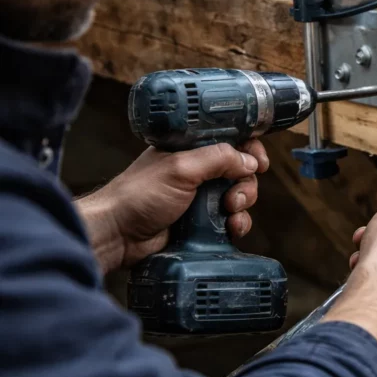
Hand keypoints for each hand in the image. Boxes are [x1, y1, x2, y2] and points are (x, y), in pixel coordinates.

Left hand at [76, 140, 269, 274]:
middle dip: (246, 184)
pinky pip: (231, 220)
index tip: (259, 162)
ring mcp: (200, 197)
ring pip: (238, 196)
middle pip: (240, 171)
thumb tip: (250, 161)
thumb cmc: (138, 195)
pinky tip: (230, 230)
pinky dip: (236, 225)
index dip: (249, 149)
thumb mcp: (180, 168)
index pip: (230, 140)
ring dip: (242, 205)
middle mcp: (197, 171)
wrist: (117, 235)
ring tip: (229, 214)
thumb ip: (218, 159)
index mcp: (190, 149)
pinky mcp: (202, 222)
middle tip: (234, 196)